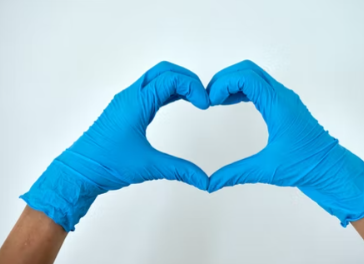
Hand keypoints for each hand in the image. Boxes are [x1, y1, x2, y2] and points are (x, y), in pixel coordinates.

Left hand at [20, 61, 209, 231]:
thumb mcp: (149, 166)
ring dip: (177, 83)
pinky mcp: (125, 108)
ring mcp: (126, 100)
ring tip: (194, 98)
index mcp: (136, 103)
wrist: (79, 171)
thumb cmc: (107, 164)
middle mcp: (131, 96)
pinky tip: (177, 101)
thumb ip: (180, 170)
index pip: (171, 79)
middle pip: (164, 70)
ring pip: (156, 77)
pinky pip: (149, 89)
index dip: (193, 87)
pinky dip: (167, 90)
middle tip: (202, 96)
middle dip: (187, 78)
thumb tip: (204, 180)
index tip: (205, 105)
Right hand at [207, 60, 363, 225]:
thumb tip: (210, 183)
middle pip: (248, 69)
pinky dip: (241, 89)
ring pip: (254, 75)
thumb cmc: (307, 166)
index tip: (210, 101)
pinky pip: (259, 87)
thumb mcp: (267, 169)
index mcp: (279, 106)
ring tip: (215, 99)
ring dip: (232, 82)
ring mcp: (284, 99)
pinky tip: (230, 103)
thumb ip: (235, 174)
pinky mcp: (284, 105)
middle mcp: (282, 96)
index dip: (223, 84)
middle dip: (224, 78)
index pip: (246, 77)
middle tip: (209, 97)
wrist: (332, 169)